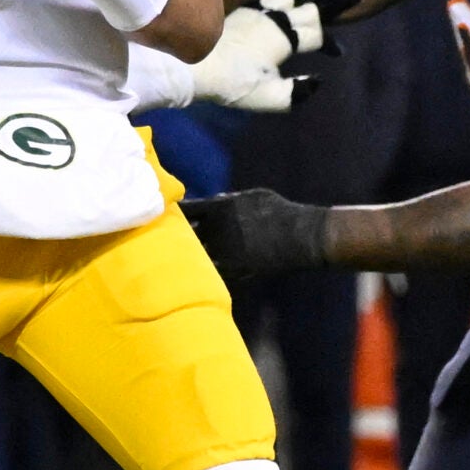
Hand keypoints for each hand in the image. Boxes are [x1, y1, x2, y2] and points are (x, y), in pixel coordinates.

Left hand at [181, 188, 331, 276]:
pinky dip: (205, 271)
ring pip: (196, 257)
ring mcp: (226, 252)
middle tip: (167, 239)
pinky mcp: (236, 270)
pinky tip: (200, 273)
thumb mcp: (256, 196)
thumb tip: (216, 199)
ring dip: (188, 257)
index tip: (168, 215)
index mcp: (221, 209)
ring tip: (178, 259)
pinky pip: (213, 272)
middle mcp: (219, 230)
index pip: (188, 210)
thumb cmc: (280, 211)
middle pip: (186, 235)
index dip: (176, 212)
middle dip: (176, 236)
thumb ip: (231, 199)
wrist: (301, 236)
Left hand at [187, 0, 349, 109]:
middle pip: (310, 7)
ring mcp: (257, 12)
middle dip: (334, 2)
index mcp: (282, 41)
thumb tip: (318, 82)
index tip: (340, 51)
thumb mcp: (266, 98)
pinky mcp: (243, 9)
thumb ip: (295, 93)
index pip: (316, 34)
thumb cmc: (230, 84)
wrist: (191, 65)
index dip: (331, 43)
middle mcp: (273, 21)